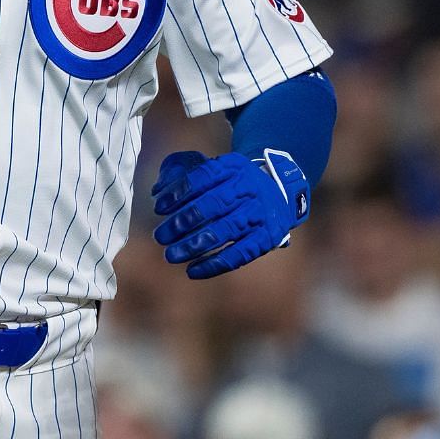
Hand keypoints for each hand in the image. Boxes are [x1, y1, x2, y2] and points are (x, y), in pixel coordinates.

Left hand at [151, 148, 310, 278]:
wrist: (281, 193)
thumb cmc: (235, 184)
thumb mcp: (217, 168)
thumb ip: (185, 172)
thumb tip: (158, 189)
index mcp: (233, 167)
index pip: (203, 176)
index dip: (179, 192)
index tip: (159, 208)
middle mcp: (249, 188)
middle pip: (214, 204)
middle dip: (183, 222)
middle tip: (160, 236)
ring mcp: (260, 213)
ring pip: (226, 230)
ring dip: (195, 245)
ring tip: (171, 255)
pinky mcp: (267, 237)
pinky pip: (240, 254)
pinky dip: (215, 264)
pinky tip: (193, 271)